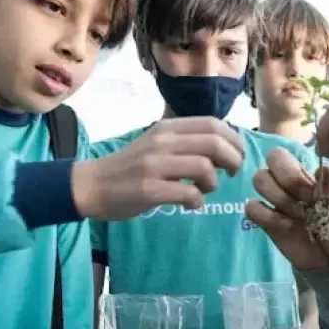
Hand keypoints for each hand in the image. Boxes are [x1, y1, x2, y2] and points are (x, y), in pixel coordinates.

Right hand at [72, 117, 245, 219]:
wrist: (92, 185)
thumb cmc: (130, 167)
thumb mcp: (157, 144)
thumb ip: (186, 142)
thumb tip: (225, 148)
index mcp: (167, 128)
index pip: (213, 124)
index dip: (234, 140)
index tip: (236, 156)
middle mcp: (162, 142)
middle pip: (214, 144)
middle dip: (232, 160)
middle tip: (230, 175)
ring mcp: (154, 166)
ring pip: (204, 167)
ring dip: (213, 183)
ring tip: (203, 190)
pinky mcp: (149, 190)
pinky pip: (188, 194)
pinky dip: (197, 201)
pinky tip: (189, 204)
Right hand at [245, 148, 328, 270]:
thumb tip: (322, 169)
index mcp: (321, 177)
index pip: (305, 156)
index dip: (311, 174)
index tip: (321, 196)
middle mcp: (298, 183)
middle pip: (276, 157)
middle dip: (288, 177)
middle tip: (305, 201)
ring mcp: (282, 200)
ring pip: (260, 178)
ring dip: (276, 195)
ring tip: (297, 215)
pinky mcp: (270, 221)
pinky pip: (252, 208)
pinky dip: (263, 214)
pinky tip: (283, 226)